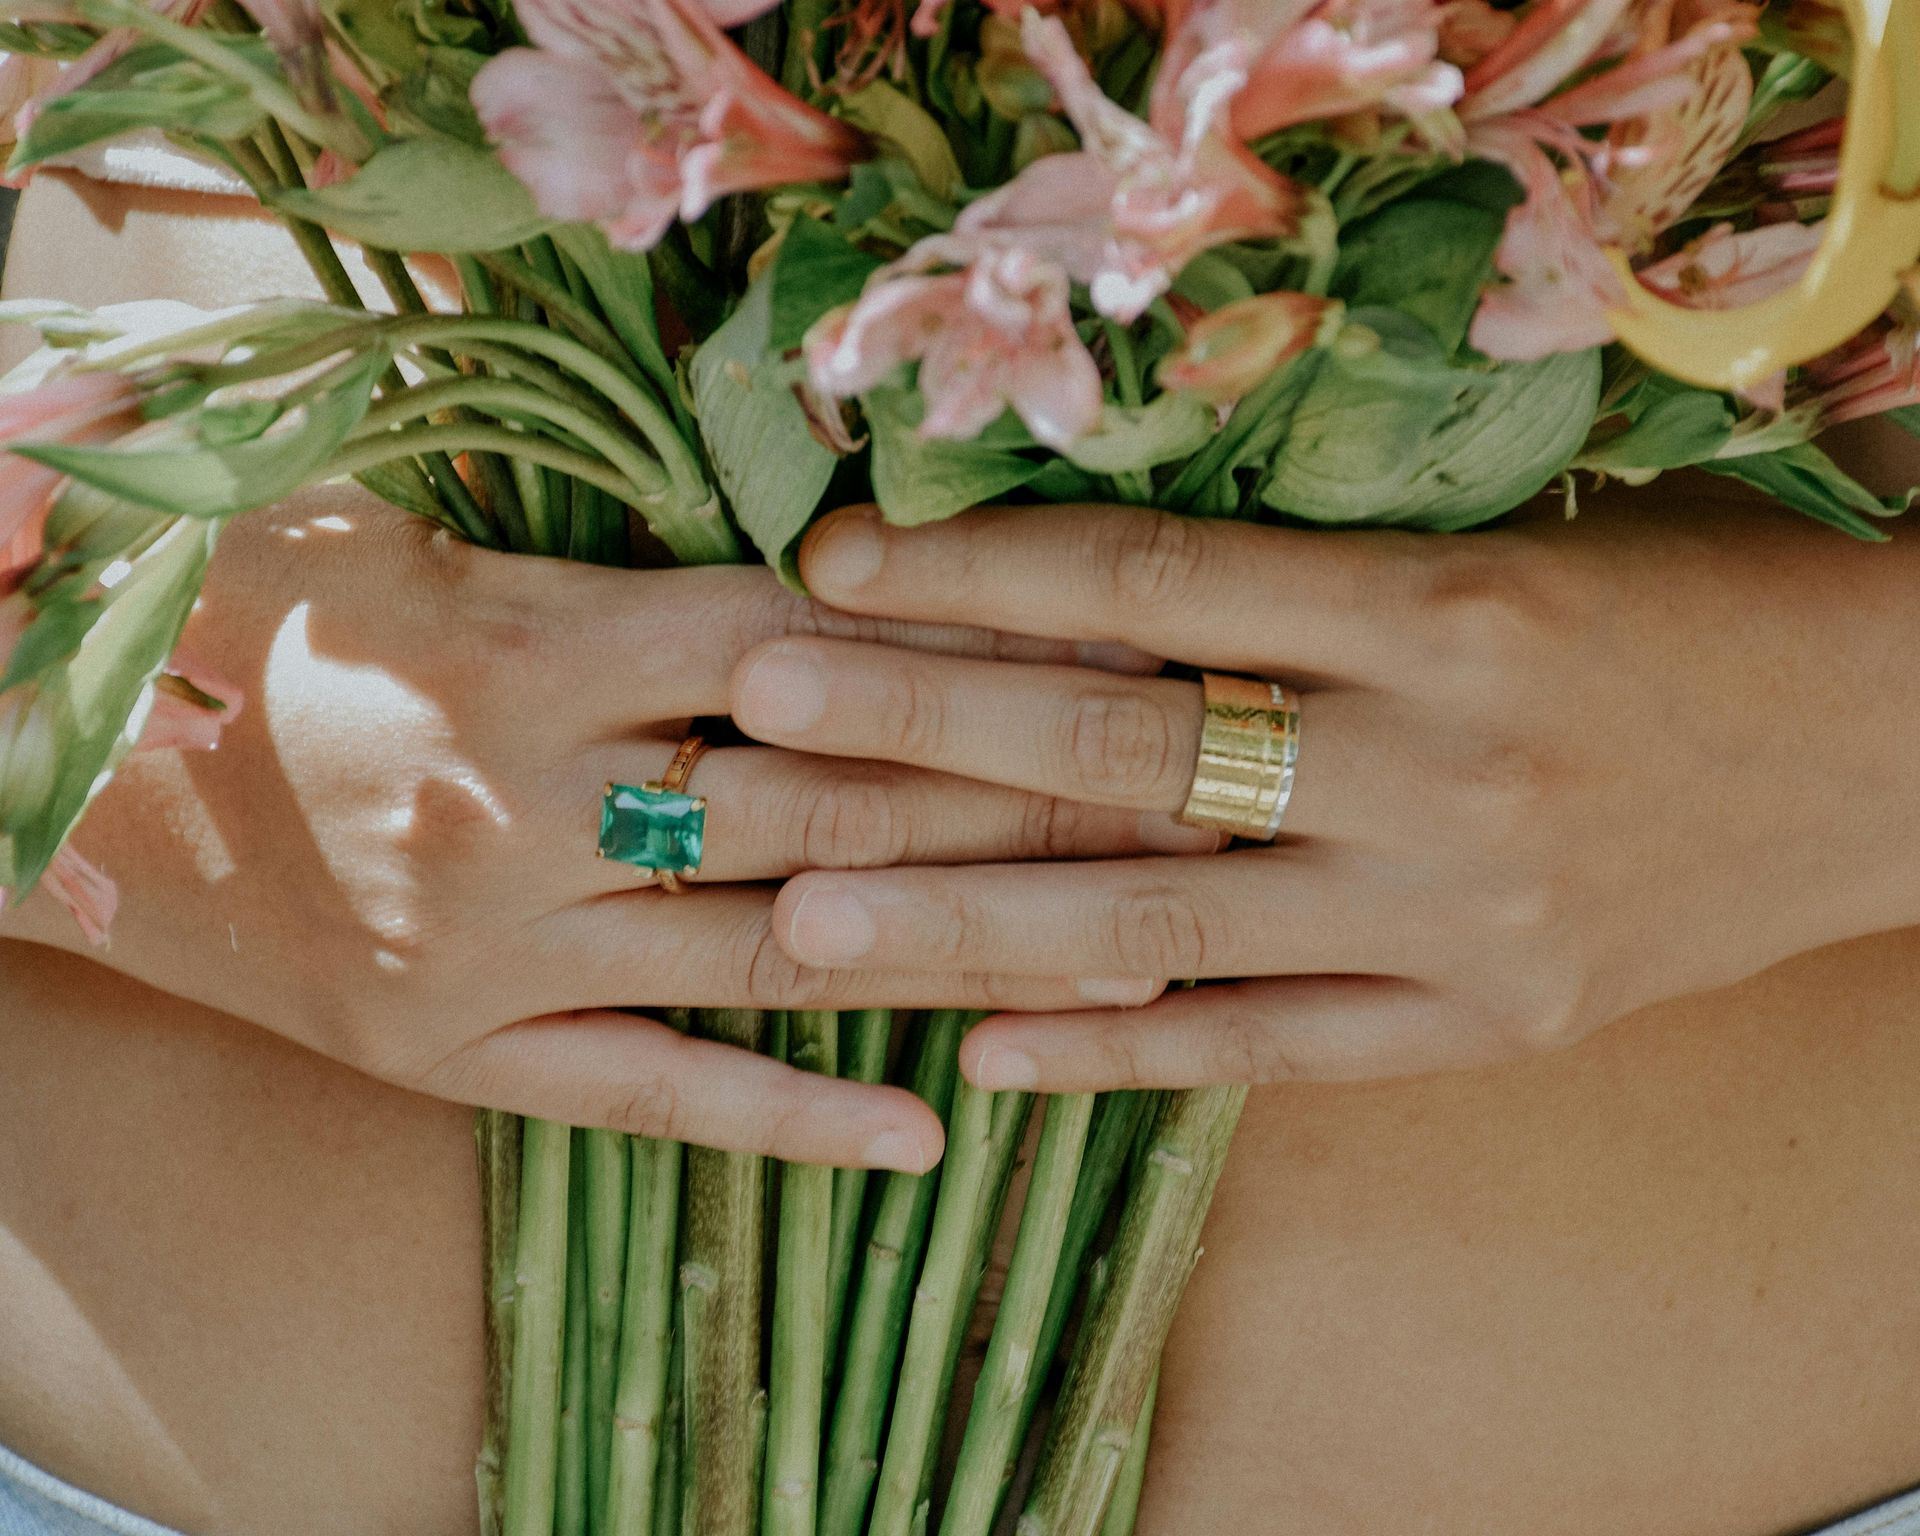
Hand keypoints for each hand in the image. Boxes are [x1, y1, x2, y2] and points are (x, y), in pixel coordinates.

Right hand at [1, 493, 1206, 1164]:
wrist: (73, 771)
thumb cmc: (266, 624)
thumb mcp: (425, 546)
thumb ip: (619, 574)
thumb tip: (827, 576)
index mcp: (544, 642)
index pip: (813, 648)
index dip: (976, 659)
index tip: (1119, 664)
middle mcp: (543, 794)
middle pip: (837, 797)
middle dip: (1028, 800)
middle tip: (1199, 806)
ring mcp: (505, 939)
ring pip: (778, 946)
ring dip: (968, 951)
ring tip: (1136, 960)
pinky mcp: (462, 1053)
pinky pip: (654, 1093)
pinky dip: (794, 1113)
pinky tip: (929, 1131)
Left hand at [730, 496, 1919, 1090]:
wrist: (1894, 748)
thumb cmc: (1687, 615)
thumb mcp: (1506, 553)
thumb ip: (1314, 585)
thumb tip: (1080, 603)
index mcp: (1435, 607)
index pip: (1152, 582)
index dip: (977, 573)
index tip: (833, 564)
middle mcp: (1435, 758)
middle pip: (1121, 750)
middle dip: (916, 736)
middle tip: (749, 724)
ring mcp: (1458, 908)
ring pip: (1164, 923)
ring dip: (964, 929)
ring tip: (797, 928)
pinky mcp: (1489, 1021)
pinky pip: (1274, 1048)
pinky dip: (1124, 1054)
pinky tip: (986, 1060)